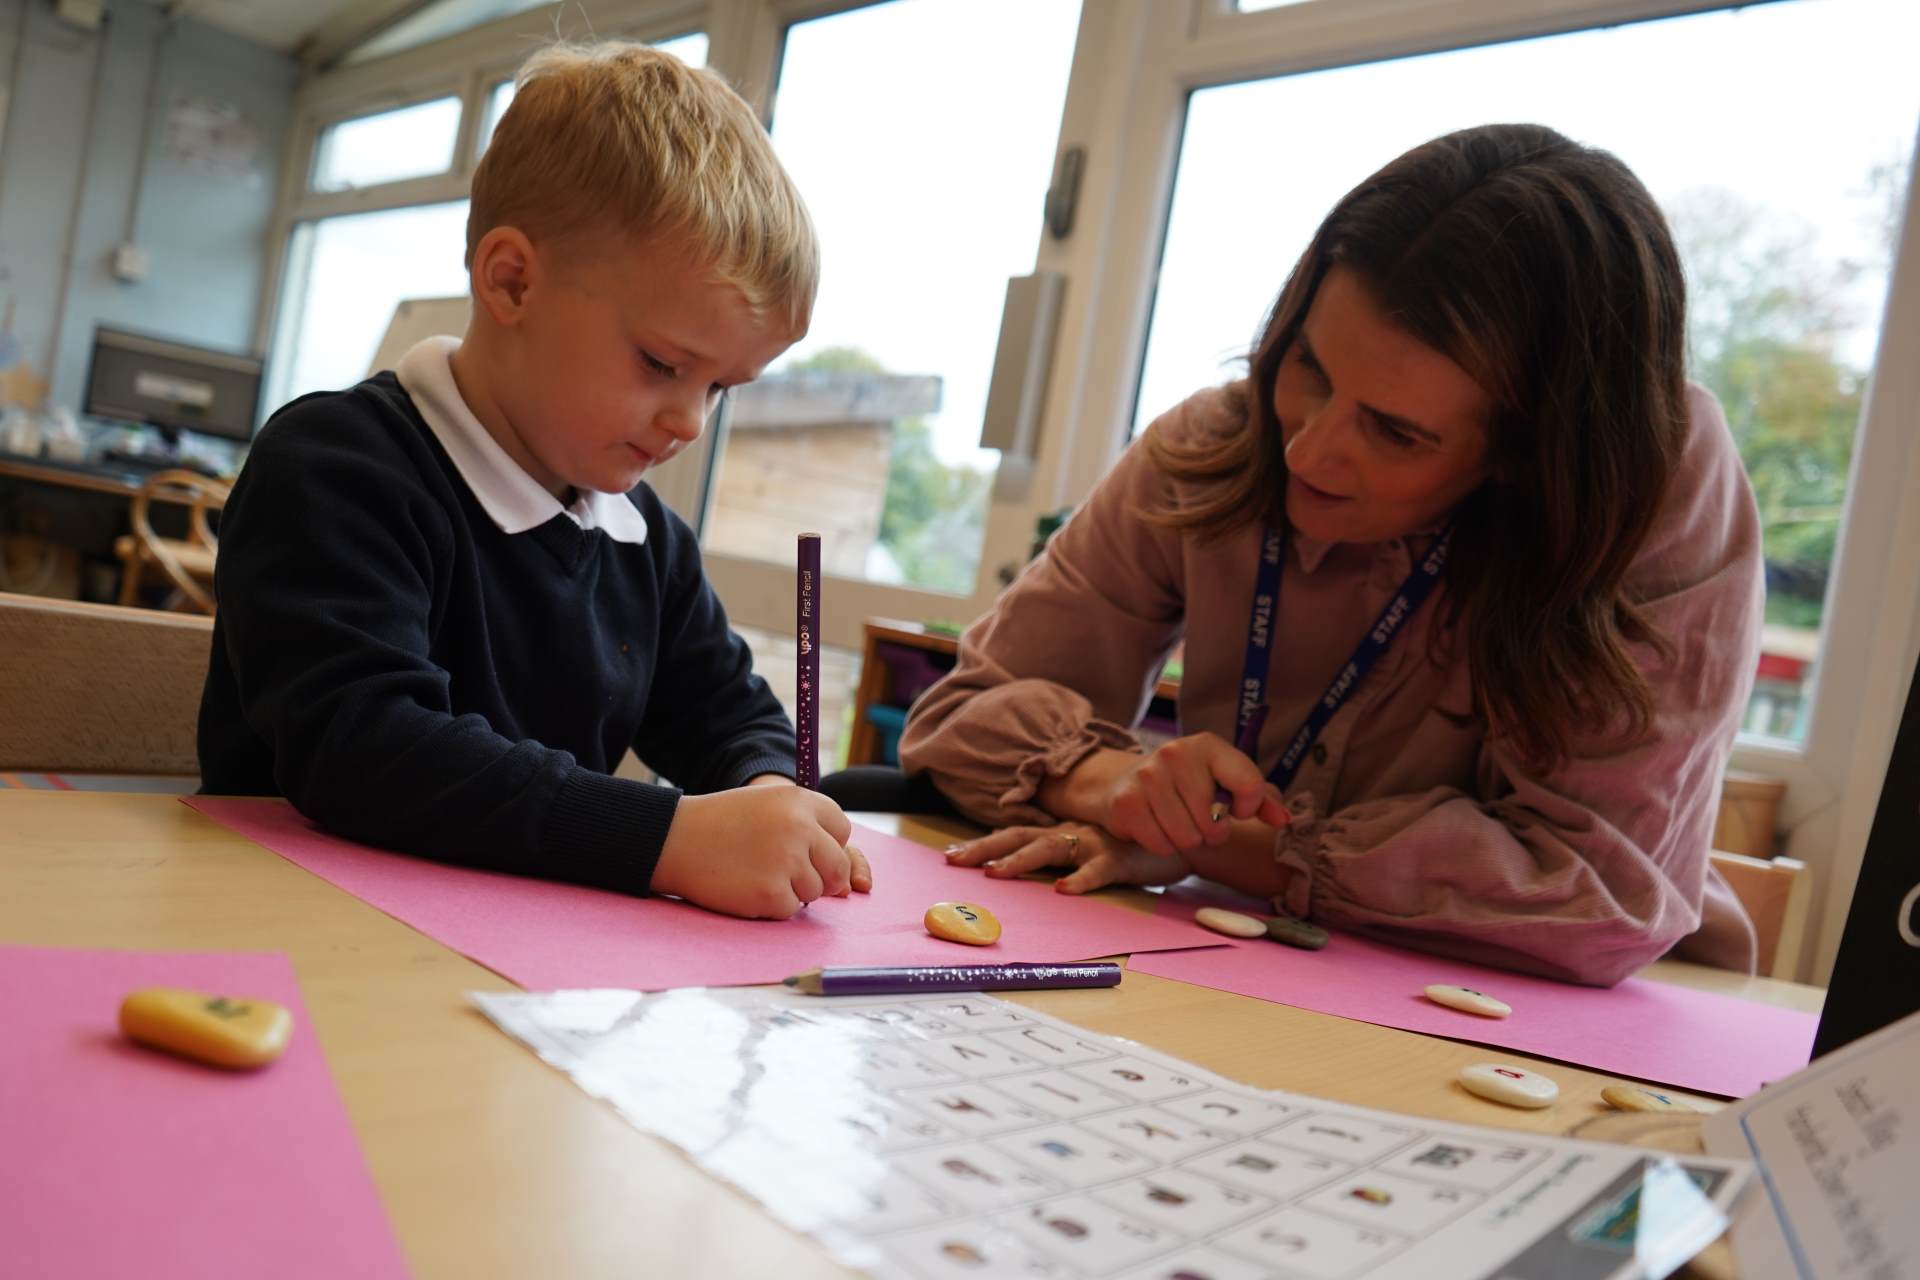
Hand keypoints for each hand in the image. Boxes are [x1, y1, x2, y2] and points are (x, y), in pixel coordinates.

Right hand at [652, 784, 873, 918]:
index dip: (825, 844)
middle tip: (786, 873)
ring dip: (792, 890)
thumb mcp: (768, 806)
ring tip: (756, 872)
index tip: (802, 849)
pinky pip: (790, 910)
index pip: (841, 830)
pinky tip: (746, 886)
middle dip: (820, 876)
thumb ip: (807, 828)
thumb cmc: (721, 824)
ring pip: (815, 891)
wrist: (674, 839)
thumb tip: (848, 881)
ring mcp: (787, 861)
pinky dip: (771, 906)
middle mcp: (800, 828)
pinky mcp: (772, 893)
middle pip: (837, 866)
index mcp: (801, 801)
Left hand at [943, 822, 1192, 894]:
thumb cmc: (1133, 845)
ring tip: (996, 873)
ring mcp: (1095, 842)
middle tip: (954, 861)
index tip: (950, 854)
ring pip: (1052, 848)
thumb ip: (1066, 858)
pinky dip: (1081, 879)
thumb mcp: (1093, 849)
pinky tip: (1064, 891)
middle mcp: (1072, 833)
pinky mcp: (1121, 857)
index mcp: (1062, 832)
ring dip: (1021, 859)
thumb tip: (1036, 880)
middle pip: (1020, 835)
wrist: (1185, 832)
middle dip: (985, 848)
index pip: (1015, 832)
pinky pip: (1098, 869)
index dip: (983, 842)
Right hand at [1057, 735, 1288, 857]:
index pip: (1250, 786)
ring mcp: (1148, 776)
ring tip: (1176, 824)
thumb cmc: (1186, 786)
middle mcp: (1176, 753)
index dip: (1247, 809)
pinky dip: (1162, 846)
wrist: (1123, 783)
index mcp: (1208, 745)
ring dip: (1186, 841)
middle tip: (1198, 820)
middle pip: (1215, 823)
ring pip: (1188, 838)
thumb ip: (1260, 798)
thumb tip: (1285, 820)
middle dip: (1211, 832)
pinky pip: (1161, 845)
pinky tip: (1156, 827)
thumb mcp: (1225, 783)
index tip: (1233, 808)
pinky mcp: (1126, 802)